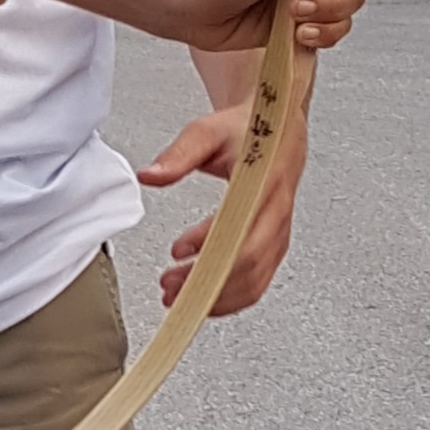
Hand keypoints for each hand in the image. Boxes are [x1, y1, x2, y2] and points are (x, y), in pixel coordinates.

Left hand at [137, 103, 304, 314]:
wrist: (279, 130)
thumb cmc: (247, 131)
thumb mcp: (207, 133)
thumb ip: (178, 155)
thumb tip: (149, 175)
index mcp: (265, 184)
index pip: (241, 229)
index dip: (208, 246)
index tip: (178, 251)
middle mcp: (277, 213)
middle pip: (248, 265)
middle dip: (206, 281)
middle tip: (170, 287)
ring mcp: (279, 233)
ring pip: (256, 280)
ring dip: (216, 297)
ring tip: (178, 298)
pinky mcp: (276, 245)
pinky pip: (259, 281)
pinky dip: (231, 297)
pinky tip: (203, 297)